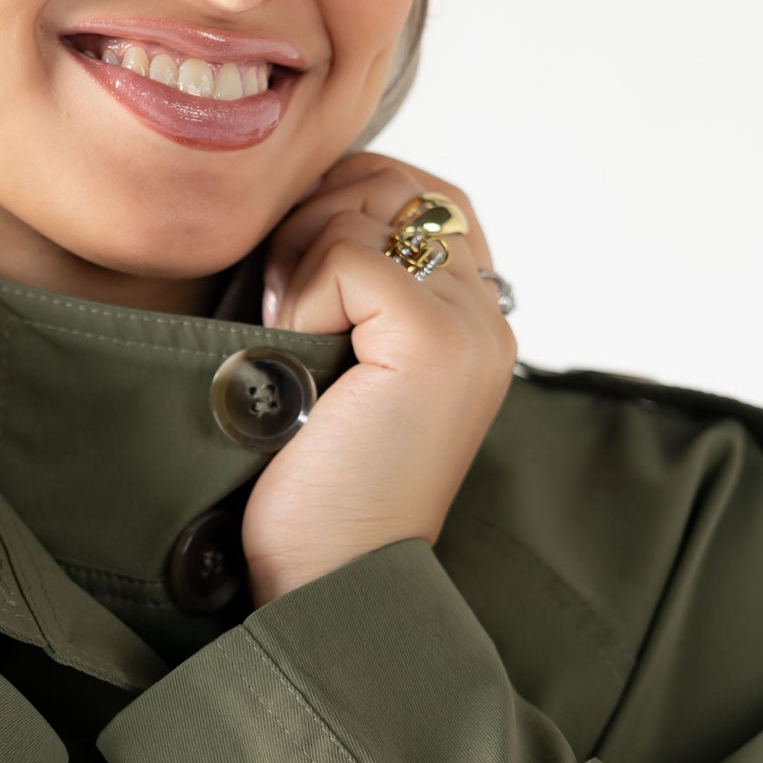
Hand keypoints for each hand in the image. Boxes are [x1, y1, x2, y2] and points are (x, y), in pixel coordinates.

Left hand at [244, 155, 516, 604]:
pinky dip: (302, 292)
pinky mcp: (435, 342)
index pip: (417, 192)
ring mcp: (469, 325)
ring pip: (367, 208)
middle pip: (392, 182)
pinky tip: (290, 354)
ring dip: (298, 255)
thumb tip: (299, 203)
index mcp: (471, 317)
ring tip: (283, 330)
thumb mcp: (336, 361)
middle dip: (313, 217)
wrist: (329, 579)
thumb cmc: (314, 486)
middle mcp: (485, 314)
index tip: (291, 270)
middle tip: (278, 301)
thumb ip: (348, 285)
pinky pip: (352, 253)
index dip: (340, 201)